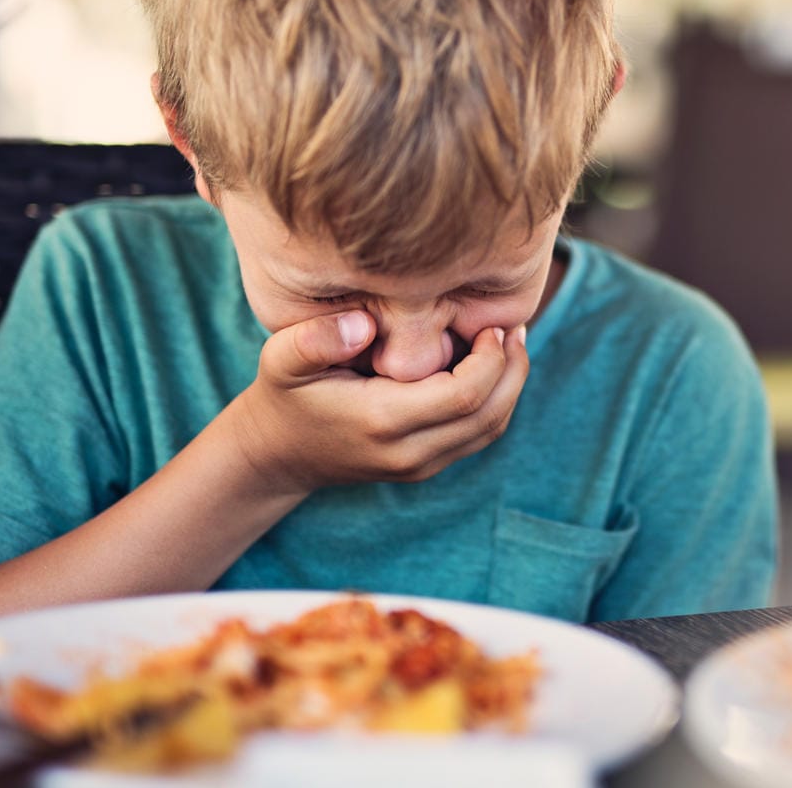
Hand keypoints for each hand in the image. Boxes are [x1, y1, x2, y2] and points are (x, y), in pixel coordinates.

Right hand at [225, 311, 529, 497]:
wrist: (279, 454)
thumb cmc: (284, 395)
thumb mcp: (281, 360)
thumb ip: (315, 339)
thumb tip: (365, 324)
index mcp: (382, 422)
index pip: (464, 396)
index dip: (490, 359)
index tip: (489, 324)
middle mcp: (408, 452)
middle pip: (489, 416)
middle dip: (512, 370)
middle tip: (513, 327)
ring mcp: (419, 465)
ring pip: (490, 430)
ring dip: (509, 386)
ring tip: (509, 342)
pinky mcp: (425, 466)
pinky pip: (476, 436)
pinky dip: (495, 401)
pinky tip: (490, 365)